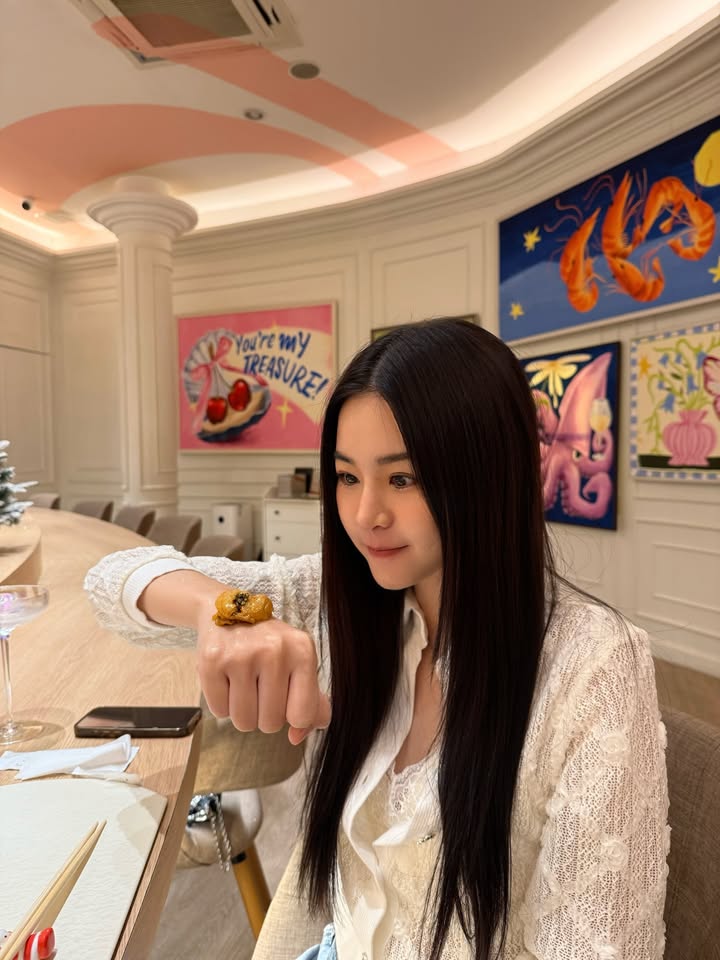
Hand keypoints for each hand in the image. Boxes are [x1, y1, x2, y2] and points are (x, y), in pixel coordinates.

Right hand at [195, 613, 330, 744]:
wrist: (232, 610)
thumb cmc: (270, 646)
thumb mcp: (299, 664)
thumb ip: (310, 702)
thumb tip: (297, 736)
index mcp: (303, 651)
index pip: (302, 714)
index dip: (292, 718)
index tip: (285, 701)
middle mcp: (274, 650)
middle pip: (270, 723)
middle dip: (264, 714)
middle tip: (259, 686)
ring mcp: (242, 654)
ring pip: (243, 722)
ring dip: (242, 712)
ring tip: (243, 683)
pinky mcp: (212, 660)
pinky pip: (219, 711)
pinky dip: (222, 702)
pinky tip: (226, 678)